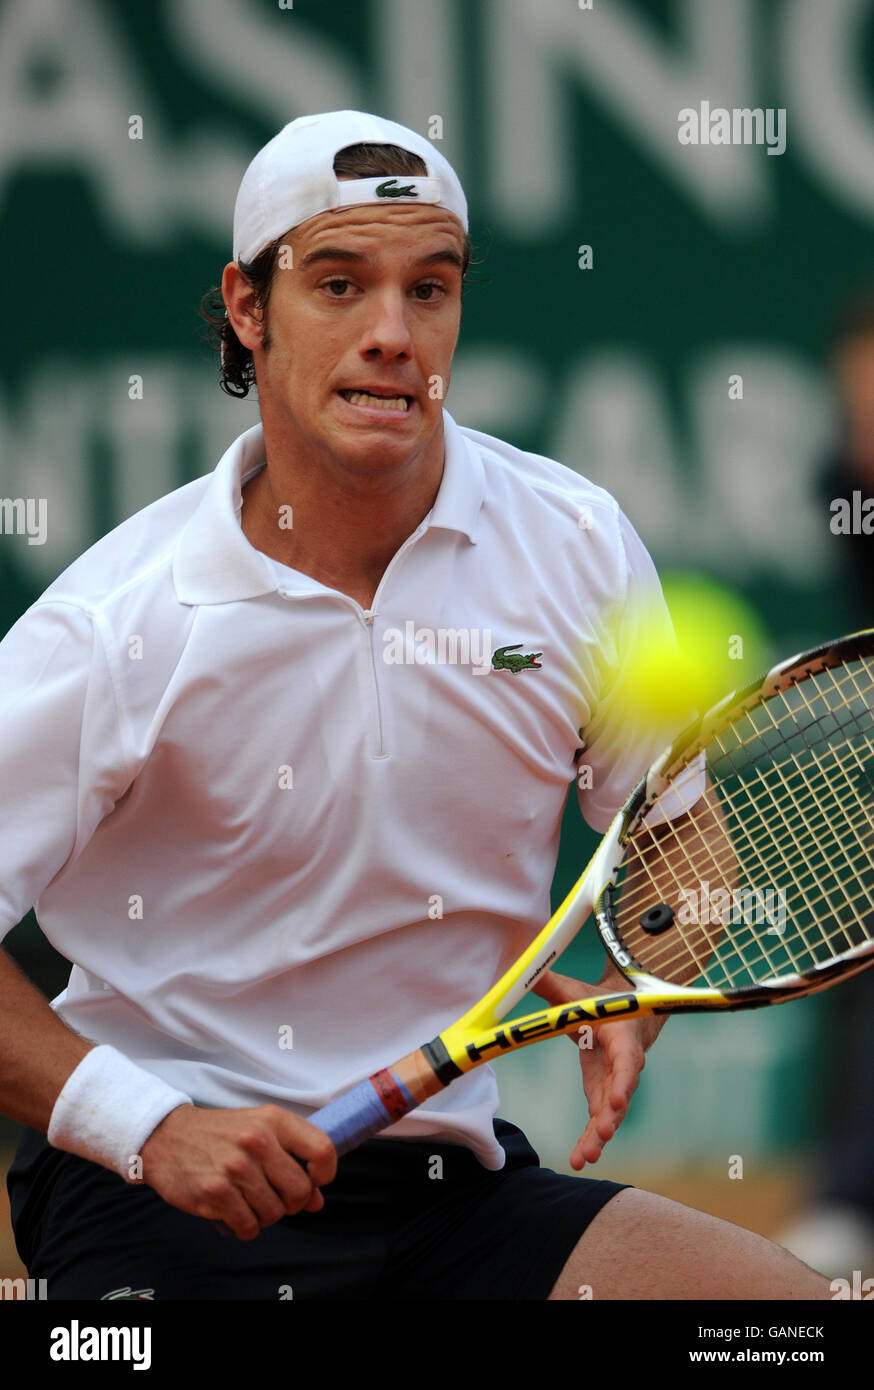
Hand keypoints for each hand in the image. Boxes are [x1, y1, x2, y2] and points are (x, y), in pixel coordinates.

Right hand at [139, 1103, 336, 1239]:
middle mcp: (257, 1141)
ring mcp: (236, 1167)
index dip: (324, 1173)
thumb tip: (316, 1201)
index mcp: (273, 1120)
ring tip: (249, 1201)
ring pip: (275, 1213)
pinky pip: (248, 1226)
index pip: (322, 1150)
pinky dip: (245, 1226)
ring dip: (265, 1215)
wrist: (166, 1135)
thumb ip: (292, 1160)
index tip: (314, 1181)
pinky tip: (233, 1211)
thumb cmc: (220, 1134)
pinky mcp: (215, 1192)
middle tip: (275, 1197)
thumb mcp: (259, 1131)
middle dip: (292, 1203)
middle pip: (300, 1190)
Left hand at [530, 967, 664, 1170]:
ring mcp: (615, 1083)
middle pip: (621, 1093)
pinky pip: (599, 1119)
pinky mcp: (603, 1095)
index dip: (622, 1079)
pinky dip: (591, 1138)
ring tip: (585, 1157)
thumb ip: (552, 984)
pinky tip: (579, 1158)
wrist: (620, 1015)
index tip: (616, 1099)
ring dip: (599, 1136)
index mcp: (621, 1035)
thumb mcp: (575, 991)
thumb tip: (528, 973)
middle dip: (611, 1115)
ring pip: (611, 1113)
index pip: (626, 1058)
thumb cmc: (598, 1002)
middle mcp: (624, 1064)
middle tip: (601, 1135)